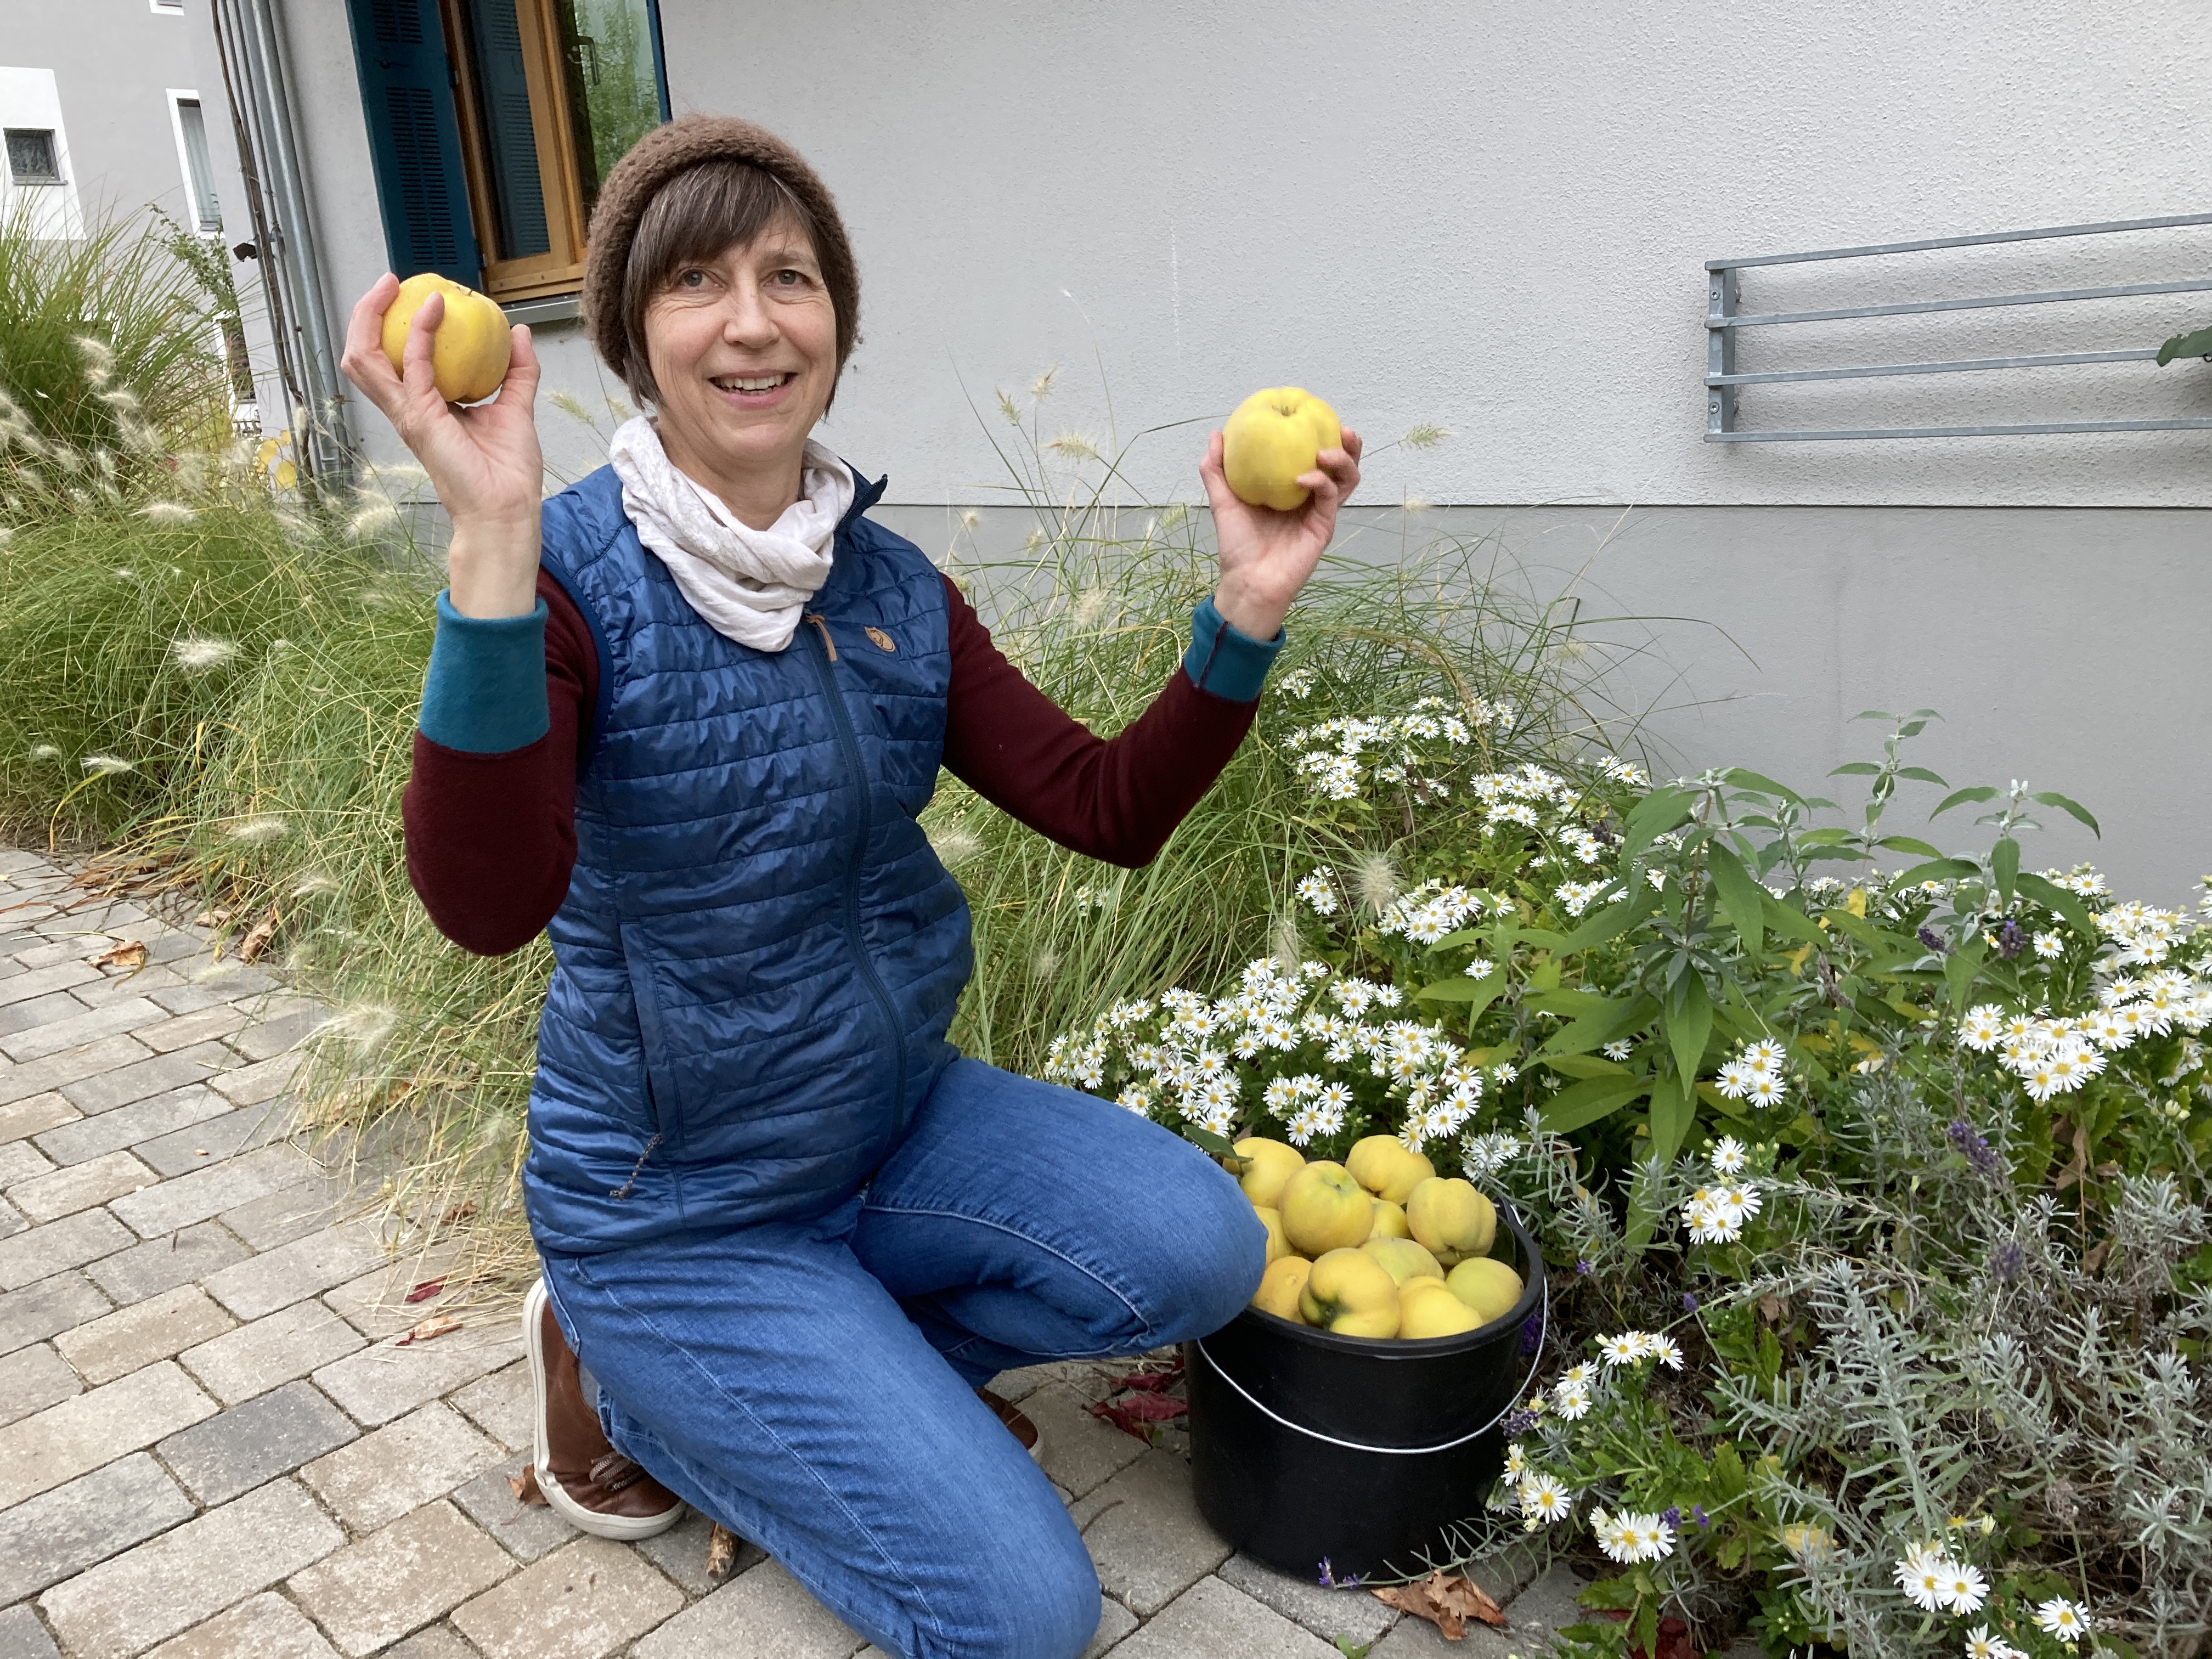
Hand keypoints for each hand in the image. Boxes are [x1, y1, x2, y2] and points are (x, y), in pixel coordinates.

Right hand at [338, 273, 544, 617]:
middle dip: (365, 315)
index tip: (413, 295)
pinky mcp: (422, 418)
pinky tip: (436, 309)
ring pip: (365, 359)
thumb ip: (517, 371)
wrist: (508, 510)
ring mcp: (409, 414)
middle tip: (389, 283)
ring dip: (371, 317)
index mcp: (424, 407)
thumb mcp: (516, 409)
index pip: (391, 361)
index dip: (391, 327)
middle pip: (363, 356)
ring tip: (391, 286)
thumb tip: (519, 333)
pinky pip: (413, 365)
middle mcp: (408, 409)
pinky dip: (420, 332)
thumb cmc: (508, 473)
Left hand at [1197, 426, 1361, 641]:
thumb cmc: (1237, 545)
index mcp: (1291, 488)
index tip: (1314, 413)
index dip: (1320, 435)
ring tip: (1325, 450)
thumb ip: (1217, 469)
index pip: (1314, 456)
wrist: (1247, 582)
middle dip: (1347, 444)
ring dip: (1342, 460)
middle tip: (1342, 427)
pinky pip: (1329, 498)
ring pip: (1346, 480)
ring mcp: (1319, 512)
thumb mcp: (1223, 501)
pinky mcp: (1323, 527)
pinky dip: (1321, 483)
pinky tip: (1305, 477)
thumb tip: (1216, 433)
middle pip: (1340, 465)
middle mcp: (1310, 497)